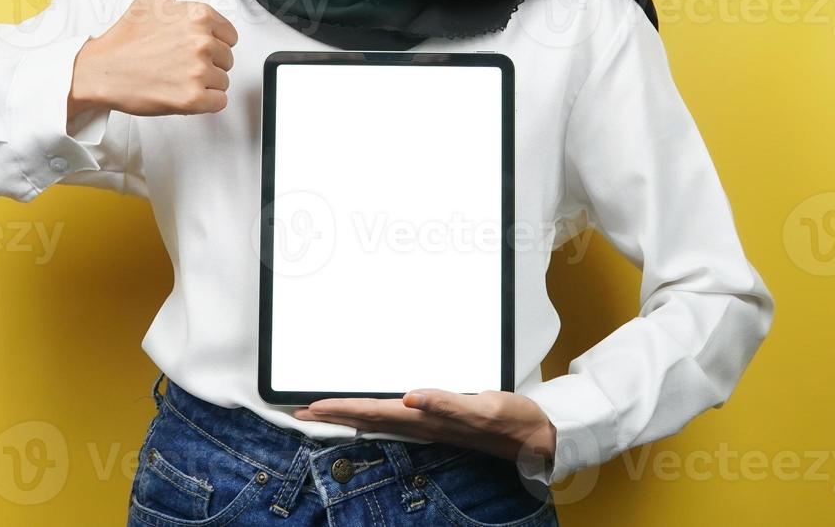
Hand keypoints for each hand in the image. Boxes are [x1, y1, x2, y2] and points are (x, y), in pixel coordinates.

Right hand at [68, 0, 239, 118]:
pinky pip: (218, 102)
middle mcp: (202, 40)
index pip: (229, 36)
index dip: (207, 42)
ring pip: (222, 81)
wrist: (101, 70)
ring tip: (173, 75)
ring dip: (202, 83)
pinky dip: (201, 103)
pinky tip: (177, 92)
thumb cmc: (128, 34)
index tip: (181, 43)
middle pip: (227, 59)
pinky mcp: (192, 99)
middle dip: (204, 63)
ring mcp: (197, 70)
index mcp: (200, 14)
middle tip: (173, 60)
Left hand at [293, 389, 555, 471]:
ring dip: (349, 414)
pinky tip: (365, 412)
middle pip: (368, 415)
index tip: (310, 406)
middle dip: (333, 413)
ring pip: (379, 418)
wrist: (535, 437)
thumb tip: (410, 397)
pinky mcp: (439, 421)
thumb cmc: (510, 420)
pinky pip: (398, 417)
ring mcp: (429, 425)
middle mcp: (423, 423)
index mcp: (427, 418)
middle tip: (299, 411)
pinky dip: (376, 412)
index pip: (374, 410)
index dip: (341, 408)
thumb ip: (446, 403)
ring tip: (321, 411)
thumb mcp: (482, 407)